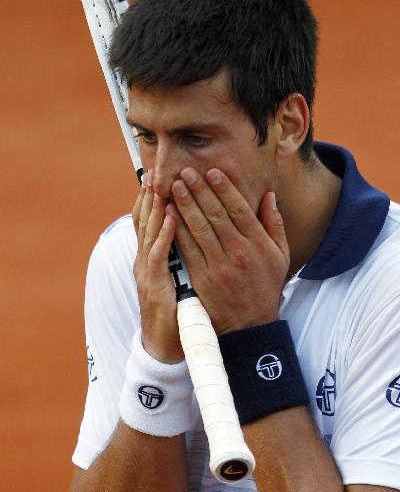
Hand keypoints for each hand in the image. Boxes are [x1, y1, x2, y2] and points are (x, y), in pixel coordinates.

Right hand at [132, 170, 182, 362]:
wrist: (164, 344)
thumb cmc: (174, 308)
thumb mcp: (175, 275)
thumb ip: (178, 251)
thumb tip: (185, 229)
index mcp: (152, 256)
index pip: (150, 220)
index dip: (152, 197)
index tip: (158, 174)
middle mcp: (146, 259)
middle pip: (145, 220)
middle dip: (150, 194)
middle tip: (155, 169)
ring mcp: (148, 272)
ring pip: (150, 233)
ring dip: (156, 208)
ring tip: (162, 183)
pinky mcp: (155, 285)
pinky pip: (159, 256)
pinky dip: (165, 236)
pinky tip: (172, 219)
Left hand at [168, 168, 289, 334]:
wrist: (249, 326)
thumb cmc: (265, 286)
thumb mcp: (281, 255)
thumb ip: (275, 224)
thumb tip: (269, 195)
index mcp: (257, 244)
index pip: (239, 210)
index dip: (225, 189)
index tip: (212, 172)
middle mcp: (237, 252)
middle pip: (215, 215)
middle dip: (199, 191)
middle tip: (185, 172)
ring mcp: (218, 265)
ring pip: (198, 229)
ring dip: (185, 205)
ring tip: (174, 186)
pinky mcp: (201, 277)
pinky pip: (187, 248)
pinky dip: (177, 229)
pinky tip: (169, 213)